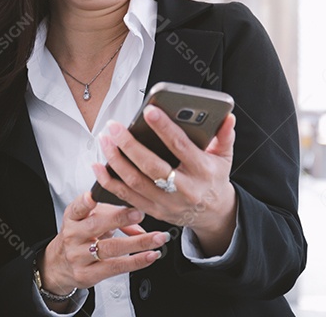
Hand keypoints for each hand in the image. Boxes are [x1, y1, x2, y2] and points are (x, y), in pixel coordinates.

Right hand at [39, 192, 166, 296]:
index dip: (85, 201)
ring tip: (157, 238)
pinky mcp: (87, 274)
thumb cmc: (80, 236)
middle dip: (120, 218)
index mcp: (73, 217)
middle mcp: (73, 236)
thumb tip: (139, 226)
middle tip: (140, 214)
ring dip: (138, 243)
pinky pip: (115, 267)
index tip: (94, 196)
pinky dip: (136, 261)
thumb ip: (113, 217)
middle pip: (97, 226)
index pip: (77, 207)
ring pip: (111, 248)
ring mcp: (79, 256)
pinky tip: (150, 256)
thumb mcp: (90, 220)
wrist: (60, 264)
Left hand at [91, 106, 237, 255]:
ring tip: (104, 139)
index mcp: (202, 171)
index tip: (148, 112)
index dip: (164, 128)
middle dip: (129, 144)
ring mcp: (166, 202)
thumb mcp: (224, 158)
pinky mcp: (152, 210)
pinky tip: (98, 165)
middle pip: (151, 166)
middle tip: (114, 126)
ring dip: (115, 160)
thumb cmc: (214, 179)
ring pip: (135, 182)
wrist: (213, 215)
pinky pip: (126, 197)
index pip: (180, 146)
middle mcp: (183, 189)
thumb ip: (225, 136)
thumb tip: (227, 116)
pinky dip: (109, 181)